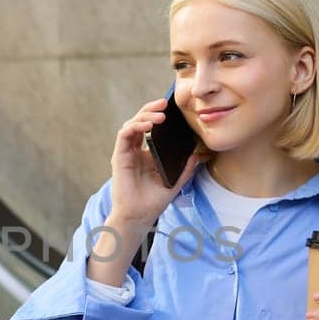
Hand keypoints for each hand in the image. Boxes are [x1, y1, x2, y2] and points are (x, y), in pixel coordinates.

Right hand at [109, 96, 207, 224]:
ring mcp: (126, 152)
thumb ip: (185, 168)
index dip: (159, 115)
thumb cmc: (153, 201)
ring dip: (144, 115)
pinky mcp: (119, 156)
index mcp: (147, 154)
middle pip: (140, 121)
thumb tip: (199, 154)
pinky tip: (148, 125)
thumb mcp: (175, 181)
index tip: (173, 109)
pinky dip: (135, 126)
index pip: (151, 127)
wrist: (139, 216)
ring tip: (159, 114)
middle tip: (165, 103)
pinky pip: (125, 134)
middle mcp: (135, 150)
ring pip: (132, 124)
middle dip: (152, 109)